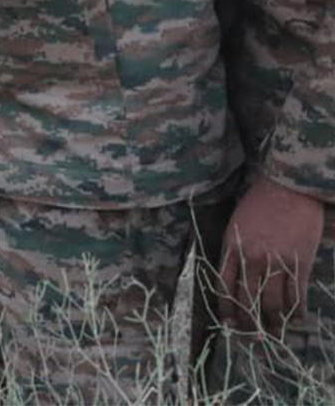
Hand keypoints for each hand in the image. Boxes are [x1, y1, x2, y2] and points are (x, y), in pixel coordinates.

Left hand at [219, 177, 325, 331]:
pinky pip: (297, 295)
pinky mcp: (300, 262)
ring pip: (272, 302)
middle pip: (248, 300)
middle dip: (249, 323)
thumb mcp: (235, 223)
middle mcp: (252, 257)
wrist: (288, 186)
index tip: (229, 323)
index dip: (227, 308)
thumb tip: (234, 276)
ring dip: (273, 322)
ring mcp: (277, 261)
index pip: (224, 286)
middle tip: (252, 337)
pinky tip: (297, 320)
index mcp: (232, 247)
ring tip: (274, 333)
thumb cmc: (259, 202)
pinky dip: (297, 311)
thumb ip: (234, 250)